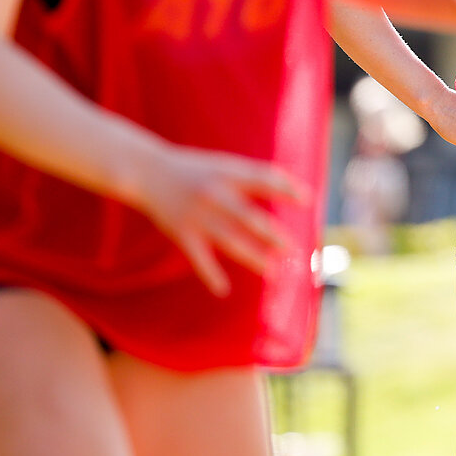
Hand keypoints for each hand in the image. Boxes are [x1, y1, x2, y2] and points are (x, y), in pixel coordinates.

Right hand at [122, 143, 299, 296]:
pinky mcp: (182, 233)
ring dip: (253, 257)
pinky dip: (211, 275)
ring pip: (230, 241)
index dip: (287, 189)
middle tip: (293, 248)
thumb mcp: (224, 165)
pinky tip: (224, 290)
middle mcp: (214, 195)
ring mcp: (198, 216)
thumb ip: (252, 176)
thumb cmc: (195, 169)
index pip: (264, 179)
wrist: (148, 171)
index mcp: (228, 173)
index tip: (307, 200)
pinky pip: (200, 258)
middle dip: (272, 235)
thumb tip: (291, 186)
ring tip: (273, 271)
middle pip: (249, 217)